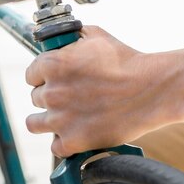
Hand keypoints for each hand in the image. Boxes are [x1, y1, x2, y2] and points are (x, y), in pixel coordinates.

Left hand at [25, 26, 168, 156]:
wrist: (151, 89)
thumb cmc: (127, 61)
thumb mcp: (95, 37)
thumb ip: (71, 38)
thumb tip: (60, 40)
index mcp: (53, 65)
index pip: (31, 75)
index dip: (44, 76)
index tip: (55, 80)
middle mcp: (52, 92)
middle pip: (36, 98)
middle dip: (51, 96)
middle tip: (71, 96)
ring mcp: (61, 119)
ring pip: (35, 124)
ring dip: (47, 120)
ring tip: (63, 117)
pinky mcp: (73, 141)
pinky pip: (56, 146)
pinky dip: (64, 142)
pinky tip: (76, 133)